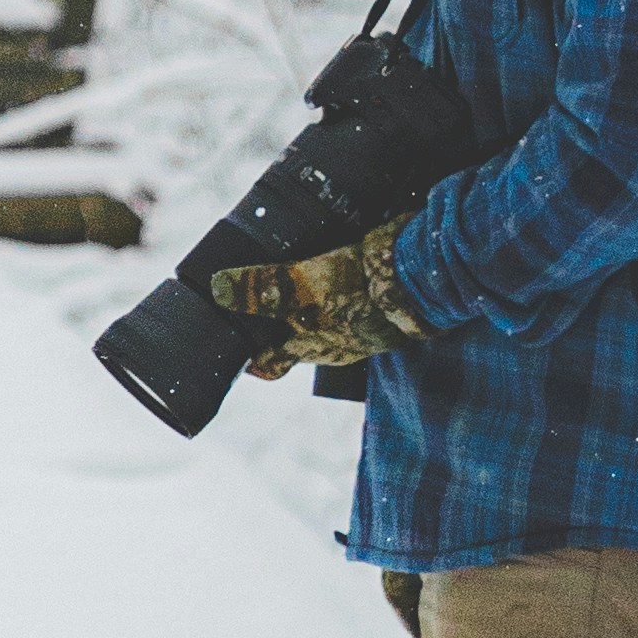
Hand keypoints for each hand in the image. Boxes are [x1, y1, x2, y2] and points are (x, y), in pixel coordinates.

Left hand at [207, 220, 424, 379]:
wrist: (419, 278)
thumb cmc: (360, 289)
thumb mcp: (302, 286)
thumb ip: (263, 288)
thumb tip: (218, 289)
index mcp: (310, 347)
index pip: (270, 365)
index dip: (248, 358)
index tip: (229, 343)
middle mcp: (333, 346)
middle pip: (294, 345)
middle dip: (273, 328)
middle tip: (252, 301)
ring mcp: (359, 332)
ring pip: (321, 327)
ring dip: (305, 310)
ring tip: (287, 280)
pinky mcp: (378, 311)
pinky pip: (347, 309)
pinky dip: (333, 296)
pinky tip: (329, 272)